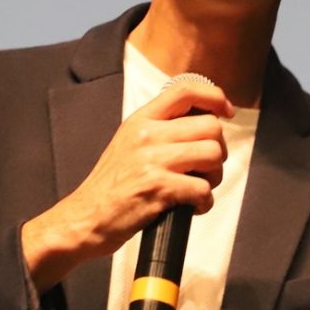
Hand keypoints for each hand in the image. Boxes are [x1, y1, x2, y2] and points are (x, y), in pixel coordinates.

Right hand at [21, 78, 233, 289]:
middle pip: (211, 127)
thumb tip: (201, 123)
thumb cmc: (110, 186)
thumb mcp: (128, 143)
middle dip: (218, 150)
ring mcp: (152, 161)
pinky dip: (204, 202)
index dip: (214, 96)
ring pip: (213, 155)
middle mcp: (147, 135)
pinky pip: (203, 189)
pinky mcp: (158, 189)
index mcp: (141, 120)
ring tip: (198, 187)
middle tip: (206, 168)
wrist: (83, 218)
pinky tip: (191, 207)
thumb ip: (159, 130)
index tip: (226, 111)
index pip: (185, 91)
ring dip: (214, 176)